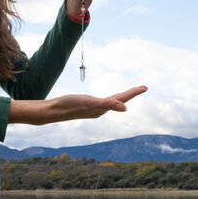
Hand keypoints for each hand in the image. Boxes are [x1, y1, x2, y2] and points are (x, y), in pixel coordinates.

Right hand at [8, 86, 146, 124]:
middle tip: (143, 88)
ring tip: (129, 93)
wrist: (53, 111)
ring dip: (122, 97)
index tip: (145, 87)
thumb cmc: (70, 105)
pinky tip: (109, 99)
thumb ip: (109, 105)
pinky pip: (103, 102)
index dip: (134, 92)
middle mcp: (100, 109)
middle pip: (120, 100)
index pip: (122, 99)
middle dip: (131, 94)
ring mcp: (93, 109)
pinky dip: (110, 99)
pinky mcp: (86, 107)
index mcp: (103, 108)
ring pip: (112, 102)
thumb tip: (126, 108)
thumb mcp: (91, 103)